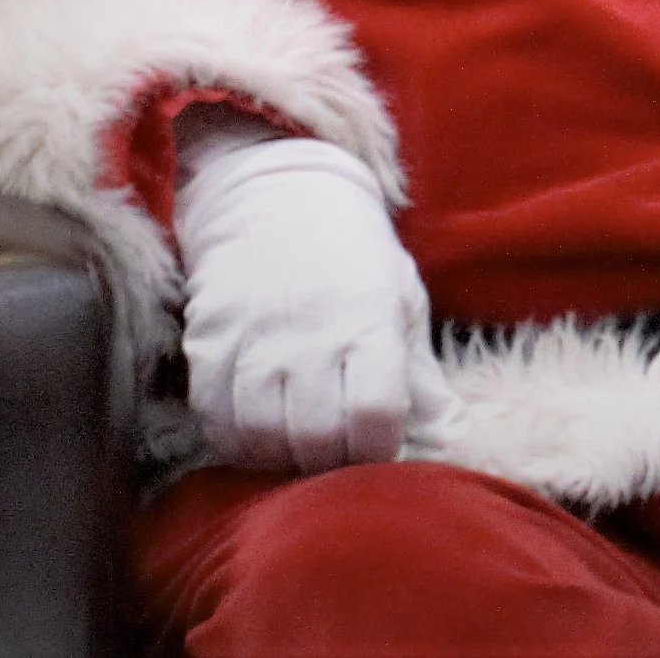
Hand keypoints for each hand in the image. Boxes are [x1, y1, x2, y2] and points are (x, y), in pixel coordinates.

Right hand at [174, 120, 457, 473]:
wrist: (277, 194)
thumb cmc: (352, 254)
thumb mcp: (400, 298)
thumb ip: (420, 372)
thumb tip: (449, 437)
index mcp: (368, 318)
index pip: (375, 414)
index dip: (379, 448)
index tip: (379, 445)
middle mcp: (309, 330)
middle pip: (317, 437)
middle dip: (332, 465)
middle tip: (337, 455)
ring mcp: (254, 336)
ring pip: (262, 436)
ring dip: (282, 458)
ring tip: (297, 447)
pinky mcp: (209, 339)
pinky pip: (214, 417)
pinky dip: (235, 440)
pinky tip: (256, 434)